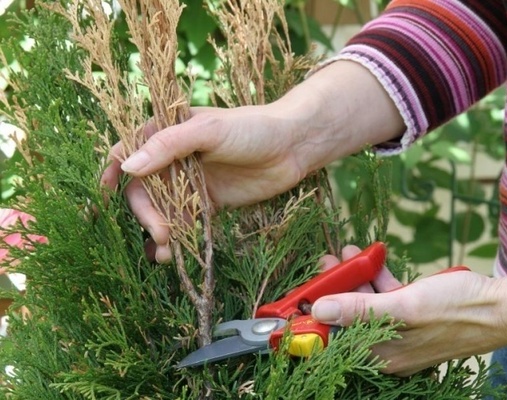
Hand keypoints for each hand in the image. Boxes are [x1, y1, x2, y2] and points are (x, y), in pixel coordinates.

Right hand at [101, 104, 309, 261]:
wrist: (293, 146)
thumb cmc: (251, 128)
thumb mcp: (208, 130)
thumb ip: (169, 146)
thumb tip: (128, 167)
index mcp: (168, 131)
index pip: (130, 150)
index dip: (114, 170)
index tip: (104, 192)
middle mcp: (174, 158)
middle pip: (144, 189)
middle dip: (146, 213)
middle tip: (160, 233)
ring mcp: (191, 182)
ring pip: (162, 209)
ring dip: (158, 230)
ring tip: (164, 253)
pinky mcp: (208, 202)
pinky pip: (185, 221)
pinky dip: (176, 237)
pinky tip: (173, 253)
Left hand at [313, 245, 506, 376]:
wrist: (504, 306)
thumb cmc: (458, 309)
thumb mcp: (404, 307)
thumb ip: (360, 310)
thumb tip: (319, 312)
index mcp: (384, 355)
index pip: (336, 341)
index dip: (316, 318)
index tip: (304, 294)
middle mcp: (390, 347)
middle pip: (349, 319)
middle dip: (335, 289)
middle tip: (325, 262)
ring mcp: (402, 331)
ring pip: (366, 304)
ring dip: (355, 278)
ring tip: (345, 252)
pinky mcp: (414, 316)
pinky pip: (387, 298)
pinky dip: (377, 278)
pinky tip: (371, 258)